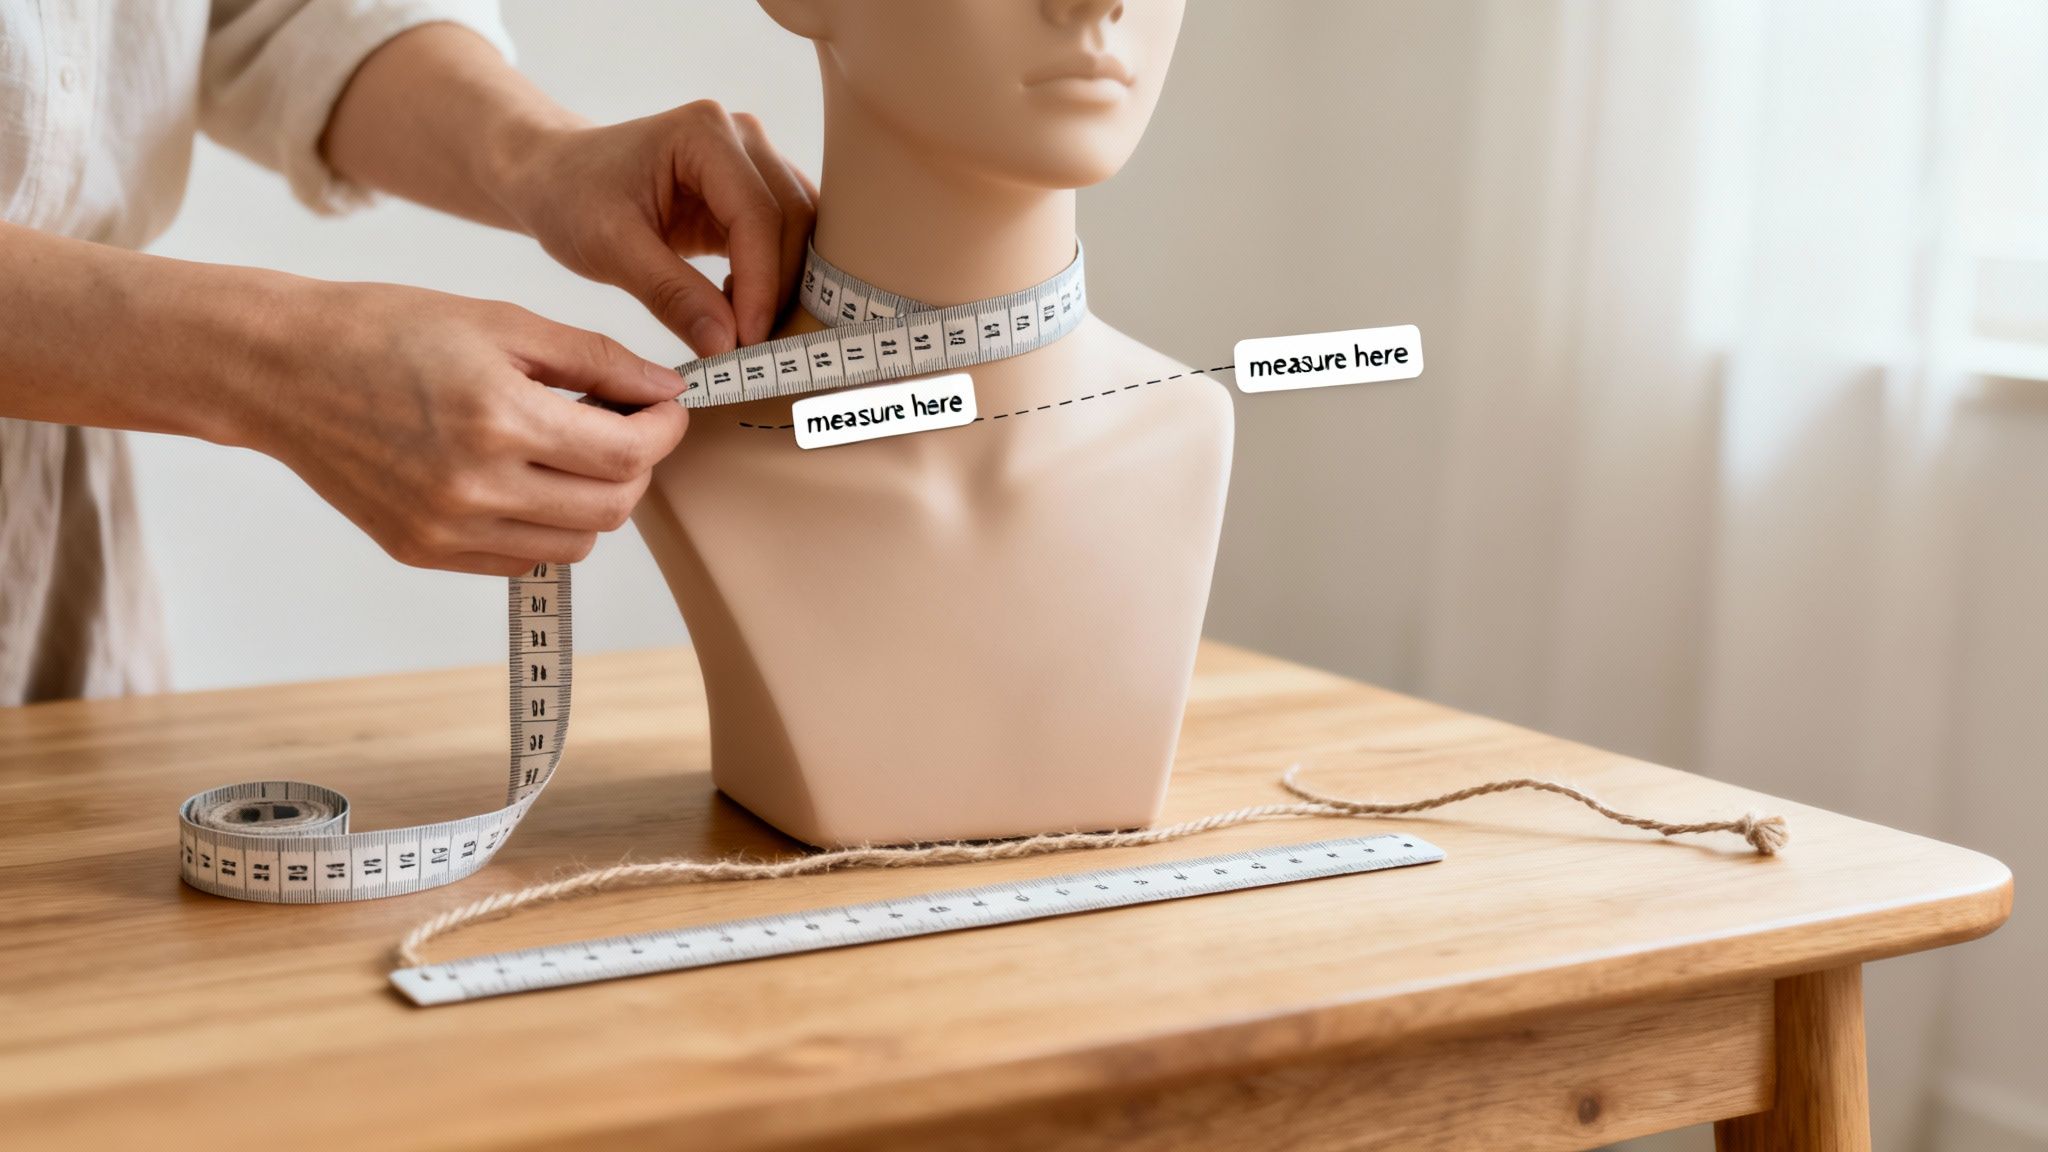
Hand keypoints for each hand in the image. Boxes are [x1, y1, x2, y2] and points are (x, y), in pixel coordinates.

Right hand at [243, 279, 687, 576]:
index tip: (665, 406)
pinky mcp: (425, 551)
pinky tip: (523, 477)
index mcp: (499, 419)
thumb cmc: (390, 330)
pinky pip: (522, 560)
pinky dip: (544, 524)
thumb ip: (597, 359)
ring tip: (568, 448)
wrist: (283, 369)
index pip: (626, 454)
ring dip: (594, 500)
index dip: (664, 430)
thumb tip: (668, 389)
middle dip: (637, 467)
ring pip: (574, 544)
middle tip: (625, 425)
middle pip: (611, 508)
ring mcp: (447, 529)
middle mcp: (475, 487)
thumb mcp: (503, 322)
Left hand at [502, 101, 817, 355]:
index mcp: (704, 133)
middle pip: (792, 219)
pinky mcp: (751, 190)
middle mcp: (741, 136)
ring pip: (799, 230)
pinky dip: (773, 278)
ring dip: (783, 285)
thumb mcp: (610, 250)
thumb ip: (671, 294)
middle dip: (776, 289)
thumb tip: (726, 345)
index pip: (758, 215)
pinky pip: (786, 237)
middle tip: (748, 347)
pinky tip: (738, 307)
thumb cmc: (572, 199)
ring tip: (743, 329)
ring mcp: (752, 160)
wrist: (556, 178)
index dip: (760, 284)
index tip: (746, 340)